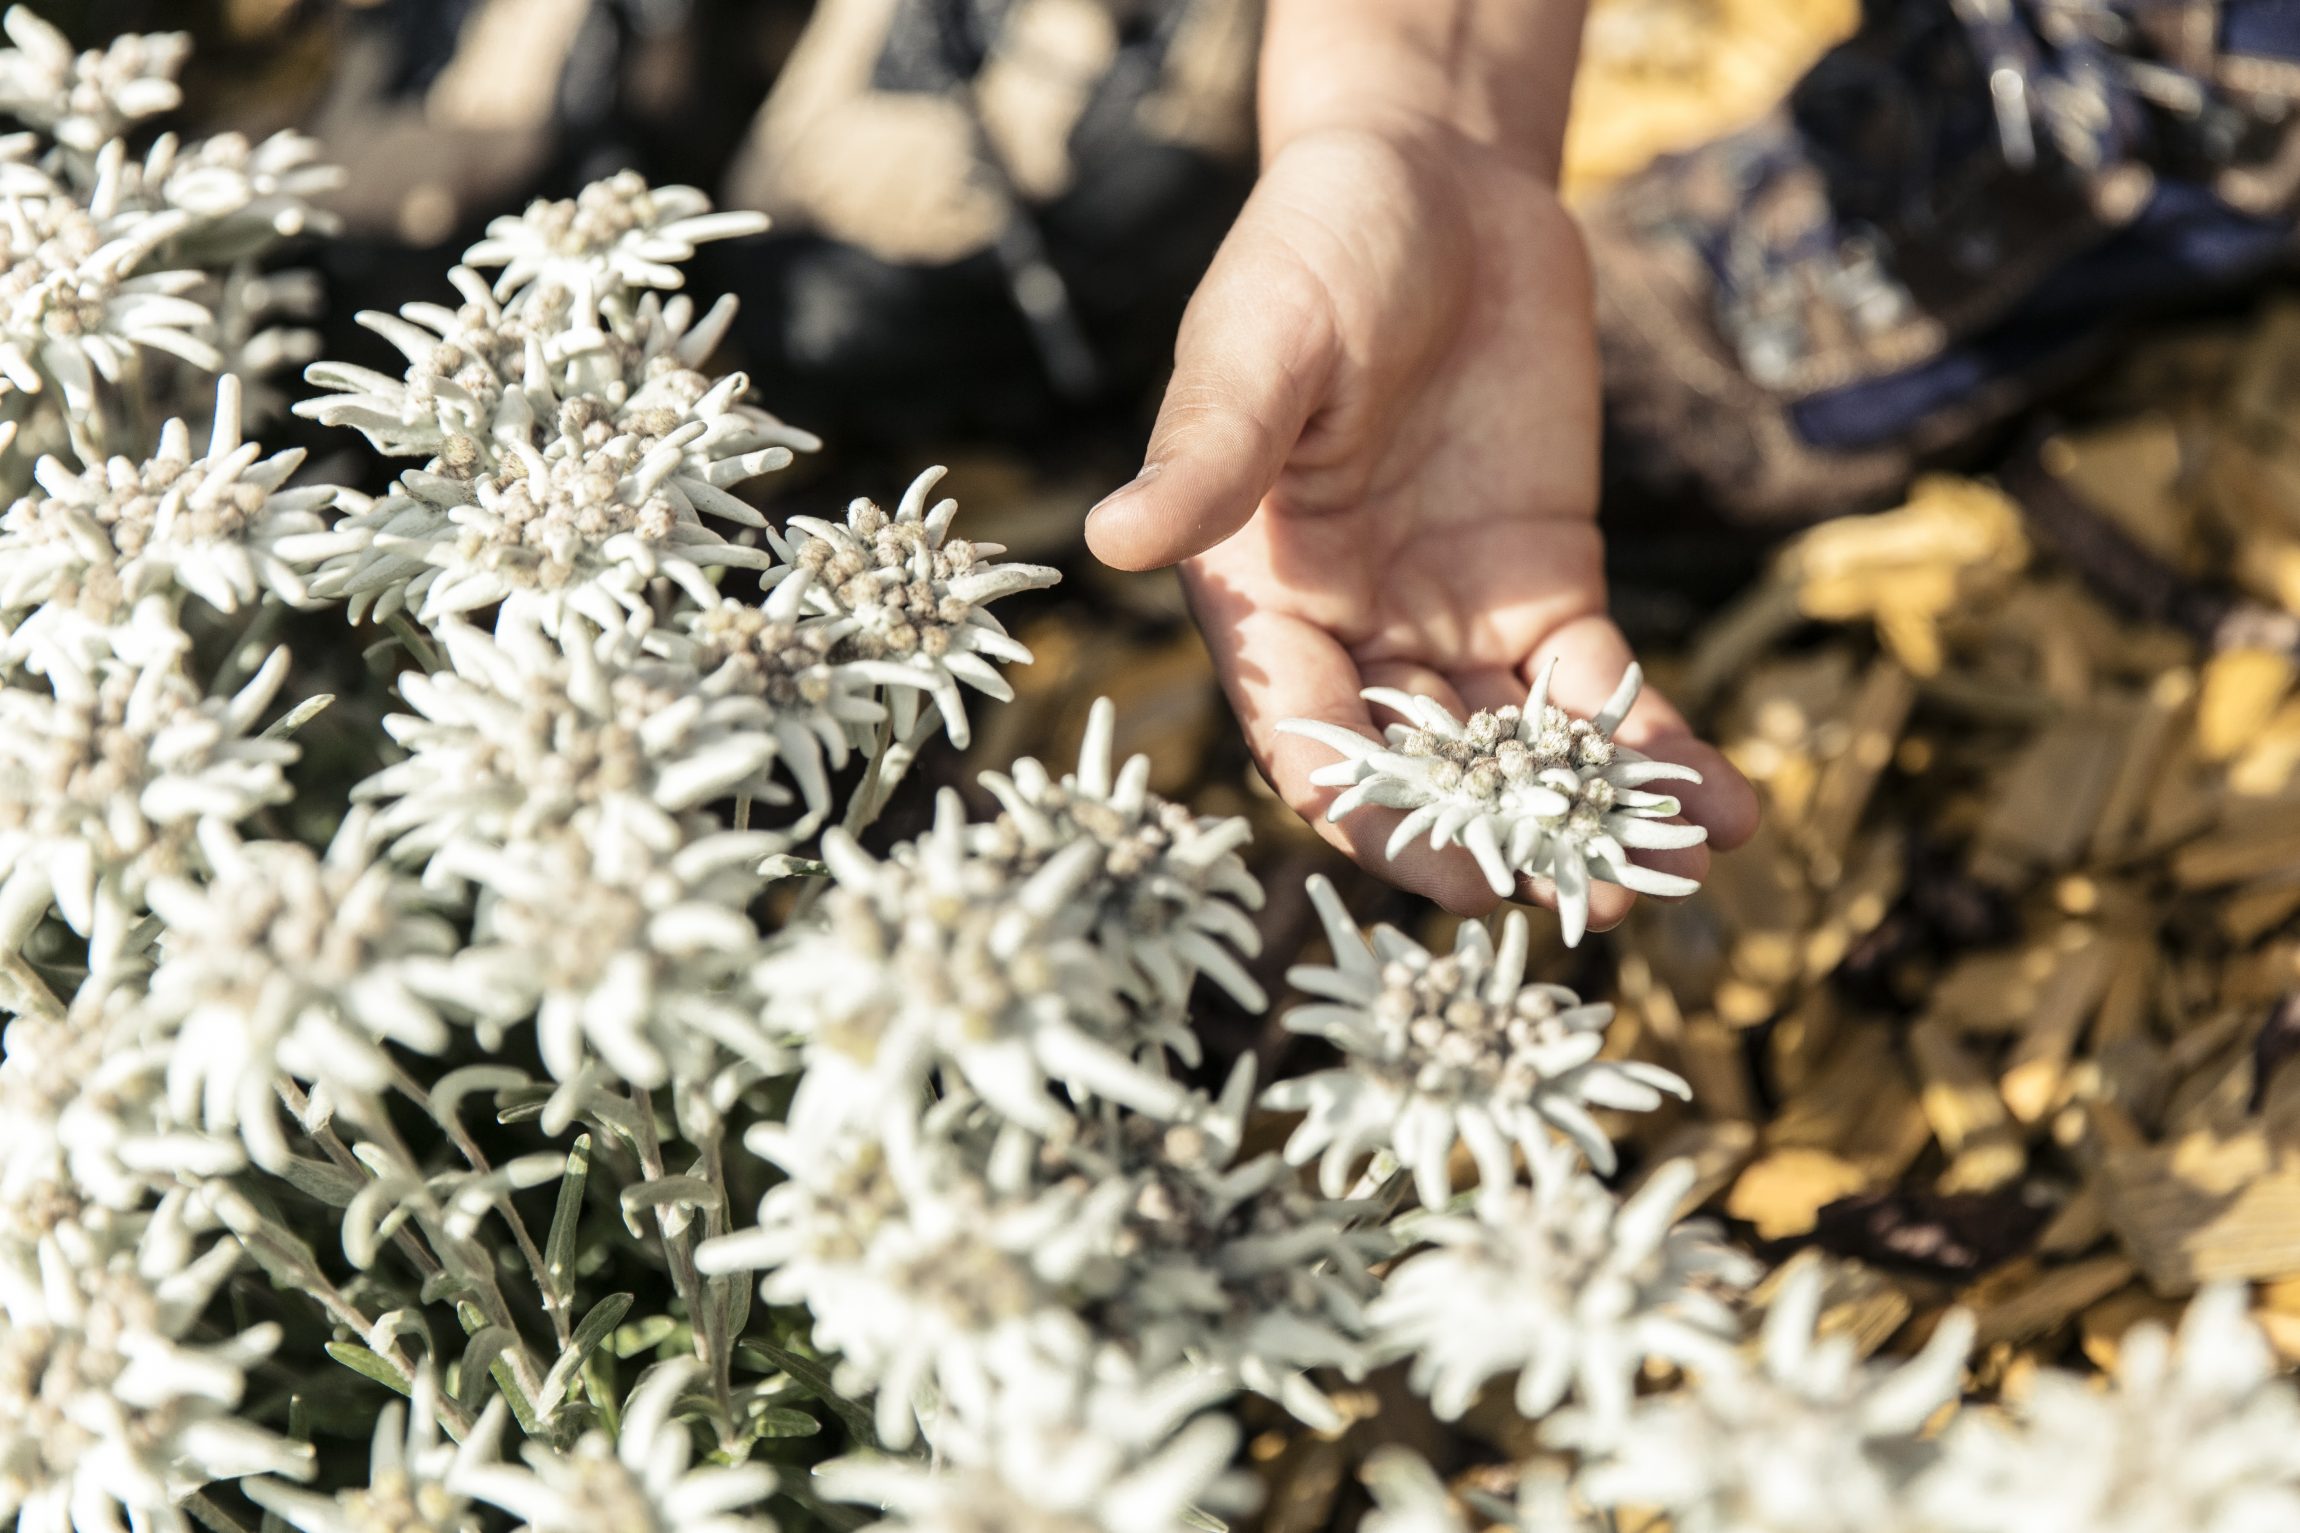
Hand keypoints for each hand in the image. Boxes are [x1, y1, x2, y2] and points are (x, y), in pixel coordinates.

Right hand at [1085, 119, 1758, 921]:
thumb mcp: (1260, 340)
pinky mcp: (1544, 586)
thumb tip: (1114, 538)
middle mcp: (1353, 634)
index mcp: (1264, 600)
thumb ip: (1210, 448)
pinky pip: (1599, 689)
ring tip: (1676, 870)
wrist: (1434, 182)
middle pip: (1422, 774)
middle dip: (1502, 842)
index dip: (1376, 813)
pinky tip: (1730, 805)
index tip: (1457, 871)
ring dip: (1592, 817)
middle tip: (1593, 898)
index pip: (1310, 739)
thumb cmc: (1316, 247)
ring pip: (1519, 750)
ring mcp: (1452, 619)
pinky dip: (1656, 747)